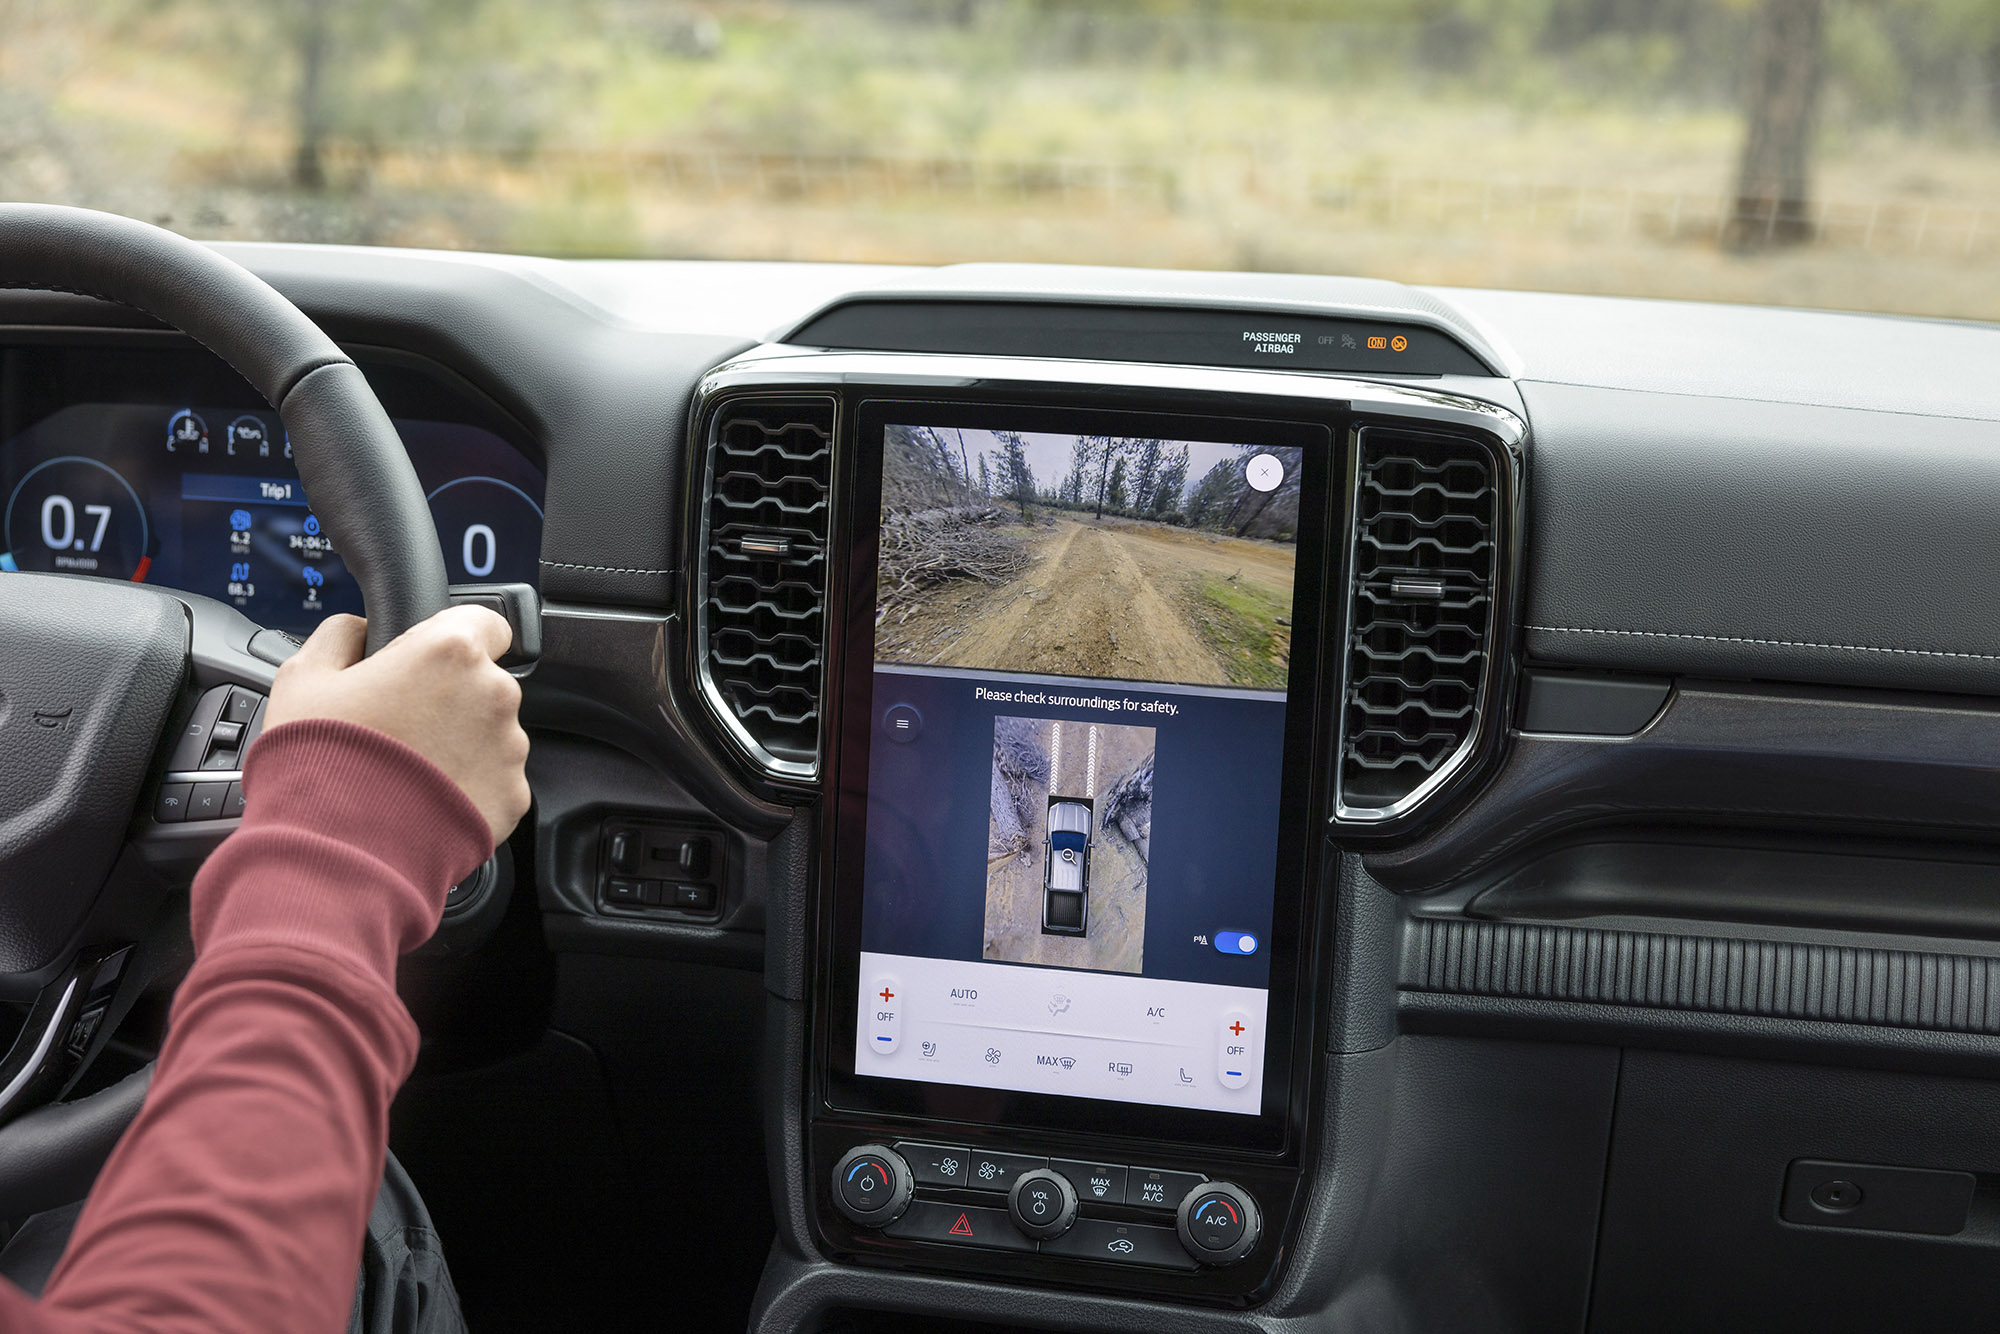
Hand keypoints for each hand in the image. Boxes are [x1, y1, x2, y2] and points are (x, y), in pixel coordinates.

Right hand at [263, 608, 530, 844]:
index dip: (453, 637)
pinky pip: (494, 781)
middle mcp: (493, 694)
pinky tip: (424, 800)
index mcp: (449, 651)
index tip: (429, 660)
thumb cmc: (320, 761)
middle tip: (399, 726)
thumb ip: (340, 635)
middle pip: (483, 683)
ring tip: (407, 770)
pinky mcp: (513, 797)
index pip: (484, 622)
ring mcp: (509, 749)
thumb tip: (359, 629)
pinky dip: (467, 787)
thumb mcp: (303, 676)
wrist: (338, 849)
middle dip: (449, 698)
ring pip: (490, 734)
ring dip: (459, 744)